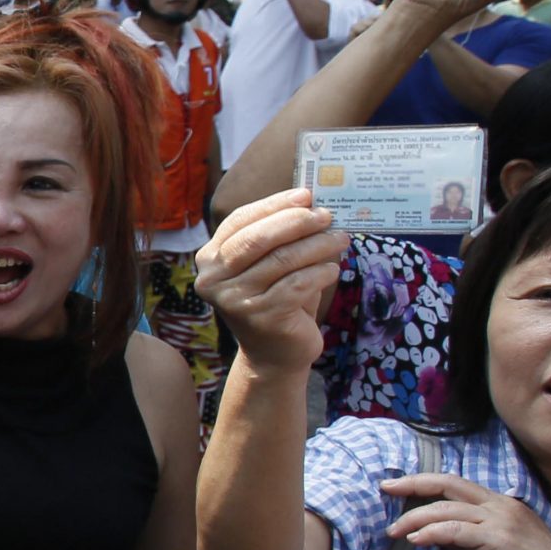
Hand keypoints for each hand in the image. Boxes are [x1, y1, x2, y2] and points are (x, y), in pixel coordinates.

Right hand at [194, 190, 346, 373]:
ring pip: (282, 260)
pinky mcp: (260, 318)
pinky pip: (297, 285)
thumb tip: (311, 202)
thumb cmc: (275, 300)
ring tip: (340, 238)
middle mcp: (214, 279)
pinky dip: (320, 273)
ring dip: (317, 245)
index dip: (274, 205)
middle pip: (258, 238)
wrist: (275, 355)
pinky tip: (333, 269)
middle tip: (327, 215)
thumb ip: (278, 236)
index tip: (306, 194)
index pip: (240, 220)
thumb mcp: (269, 264)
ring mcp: (235, 300)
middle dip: (297, 222)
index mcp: (210, 259)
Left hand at [382, 471, 550, 549]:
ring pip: (447, 509)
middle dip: (412, 485)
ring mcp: (501, 520)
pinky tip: (415, 542)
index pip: (456, 484)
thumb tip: (437, 538)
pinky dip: (432, 533)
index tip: (398, 486)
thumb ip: (470, 540)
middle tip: (384, 490)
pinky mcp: (498, 540)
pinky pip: (456, 531)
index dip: (425, 482)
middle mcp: (501, 505)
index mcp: (502, 503)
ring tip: (394, 531)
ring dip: (415, 518)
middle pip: (447, 484)